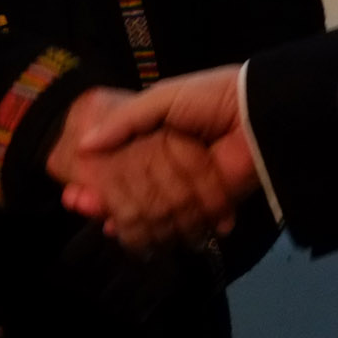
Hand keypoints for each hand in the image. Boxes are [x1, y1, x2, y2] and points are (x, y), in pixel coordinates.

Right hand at [46, 88, 237, 250]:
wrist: (258, 111)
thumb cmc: (209, 98)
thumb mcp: (161, 99)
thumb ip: (124, 120)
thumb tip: (83, 147)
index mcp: (159, 137)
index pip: (123, 165)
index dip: (101, 181)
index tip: (78, 196)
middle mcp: (174, 163)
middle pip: (137, 192)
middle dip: (112, 204)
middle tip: (89, 212)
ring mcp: (194, 185)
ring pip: (159, 212)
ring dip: (138, 223)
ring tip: (112, 230)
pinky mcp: (215, 202)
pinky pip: (188, 222)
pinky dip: (170, 231)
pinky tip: (143, 239)